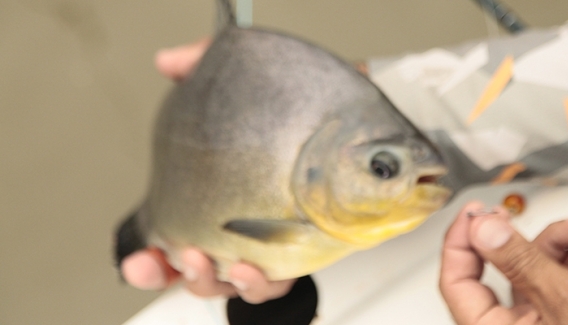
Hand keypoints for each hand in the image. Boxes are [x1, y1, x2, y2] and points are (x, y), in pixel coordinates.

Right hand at [120, 39, 294, 303]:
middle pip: (193, 271)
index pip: (169, 241)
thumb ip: (203, 68)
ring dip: (217, 281)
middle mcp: (234, 231)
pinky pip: (278, 284)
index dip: (149, 259)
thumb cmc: (286, 118)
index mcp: (208, 204)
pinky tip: (257, 268)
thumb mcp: (241, 86)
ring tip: (218, 262)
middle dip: (175, 273)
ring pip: (231, 285)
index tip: (140, 255)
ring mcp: (265, 247)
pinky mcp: (299, 255)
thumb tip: (169, 62)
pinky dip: (262, 284)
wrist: (343, 128)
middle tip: (172, 257)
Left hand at [440, 201, 567, 324]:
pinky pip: (559, 282)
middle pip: (498, 272)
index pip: (456, 284)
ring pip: (534, 271)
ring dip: (560, 244)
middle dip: (518, 238)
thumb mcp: (565, 296)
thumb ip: (519, 260)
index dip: (459, 242)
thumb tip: (482, 229)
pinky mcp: (566, 319)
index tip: (472, 212)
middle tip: (512, 212)